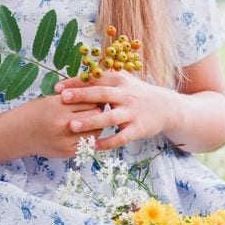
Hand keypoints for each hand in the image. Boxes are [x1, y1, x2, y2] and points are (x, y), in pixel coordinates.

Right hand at [15, 92, 100, 158]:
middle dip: (98, 110)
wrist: (17, 133)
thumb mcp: (50, 99)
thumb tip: (95, 97)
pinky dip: (89, 138)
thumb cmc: (33, 113)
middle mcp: (63, 122)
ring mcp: (65, 139)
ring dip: (96, 125)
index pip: (89, 99)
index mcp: (58, 105)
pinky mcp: (66, 151)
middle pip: (95, 114)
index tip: (95, 98)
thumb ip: (71, 99)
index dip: (94, 98)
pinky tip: (85, 133)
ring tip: (91, 121)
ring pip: (95, 130)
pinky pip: (87, 144)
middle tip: (97, 109)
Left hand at [55, 72, 176, 149]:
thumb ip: (102, 79)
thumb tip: (75, 79)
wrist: (166, 107)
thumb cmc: (136, 93)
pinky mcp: (138, 128)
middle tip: (62, 99)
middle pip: (101, 94)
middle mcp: (125, 95)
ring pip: (109, 118)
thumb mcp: (123, 81)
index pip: (94, 79)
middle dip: (81, 96)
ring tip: (72, 126)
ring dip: (90, 122)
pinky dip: (107, 142)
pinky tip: (93, 145)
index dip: (76, 83)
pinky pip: (121, 137)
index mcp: (119, 80)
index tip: (58, 88)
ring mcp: (132, 112)